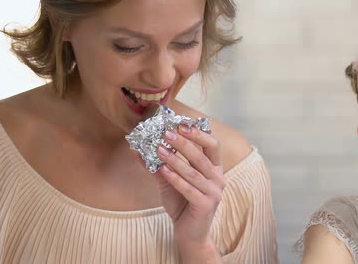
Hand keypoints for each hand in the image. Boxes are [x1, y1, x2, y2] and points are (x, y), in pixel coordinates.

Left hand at [155, 125, 224, 262]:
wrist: (189, 234)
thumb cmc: (183, 205)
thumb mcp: (170, 182)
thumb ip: (160, 166)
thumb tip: (139, 150)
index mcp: (214, 168)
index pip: (212, 145)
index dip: (198, 133)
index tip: (181, 124)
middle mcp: (218, 178)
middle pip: (202, 155)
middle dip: (184, 142)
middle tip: (167, 133)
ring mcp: (214, 192)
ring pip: (194, 171)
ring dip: (175, 159)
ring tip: (159, 150)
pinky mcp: (206, 205)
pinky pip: (189, 188)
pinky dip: (175, 178)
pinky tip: (163, 170)